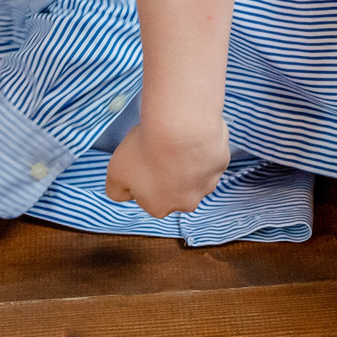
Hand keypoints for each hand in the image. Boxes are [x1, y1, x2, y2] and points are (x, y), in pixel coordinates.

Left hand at [103, 116, 231, 218]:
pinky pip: (210, 157)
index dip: (146, 179)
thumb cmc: (145, 150)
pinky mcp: (221, 164)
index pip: (150, 198)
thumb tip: (123, 195)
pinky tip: (193, 135)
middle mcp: (186, 203)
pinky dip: (203, 148)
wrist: (180, 128)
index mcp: (159, 208)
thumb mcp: (115, 172)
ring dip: (189, 162)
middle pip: (176, 190)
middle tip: (161, 150)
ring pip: (196, 175)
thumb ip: (116, 191)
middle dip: (170, 174)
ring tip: (178, 140)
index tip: (143, 161)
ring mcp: (208, 184)